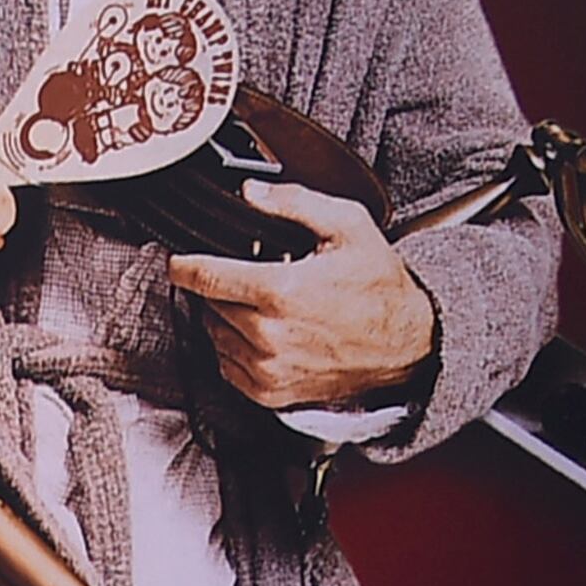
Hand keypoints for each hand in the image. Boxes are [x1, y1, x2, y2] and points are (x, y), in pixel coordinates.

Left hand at [167, 182, 438, 412]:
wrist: (407, 346)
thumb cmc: (379, 288)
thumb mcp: (349, 228)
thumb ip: (296, 204)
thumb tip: (251, 192)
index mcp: (280, 292)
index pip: (205, 276)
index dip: (184, 265)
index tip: (177, 260)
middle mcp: (267, 335)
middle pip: (209, 304)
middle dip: (221, 287)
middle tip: (252, 277)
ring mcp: (266, 368)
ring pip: (214, 334)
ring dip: (227, 317)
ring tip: (264, 305)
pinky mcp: (267, 392)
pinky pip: (226, 365)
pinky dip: (235, 347)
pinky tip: (264, 332)